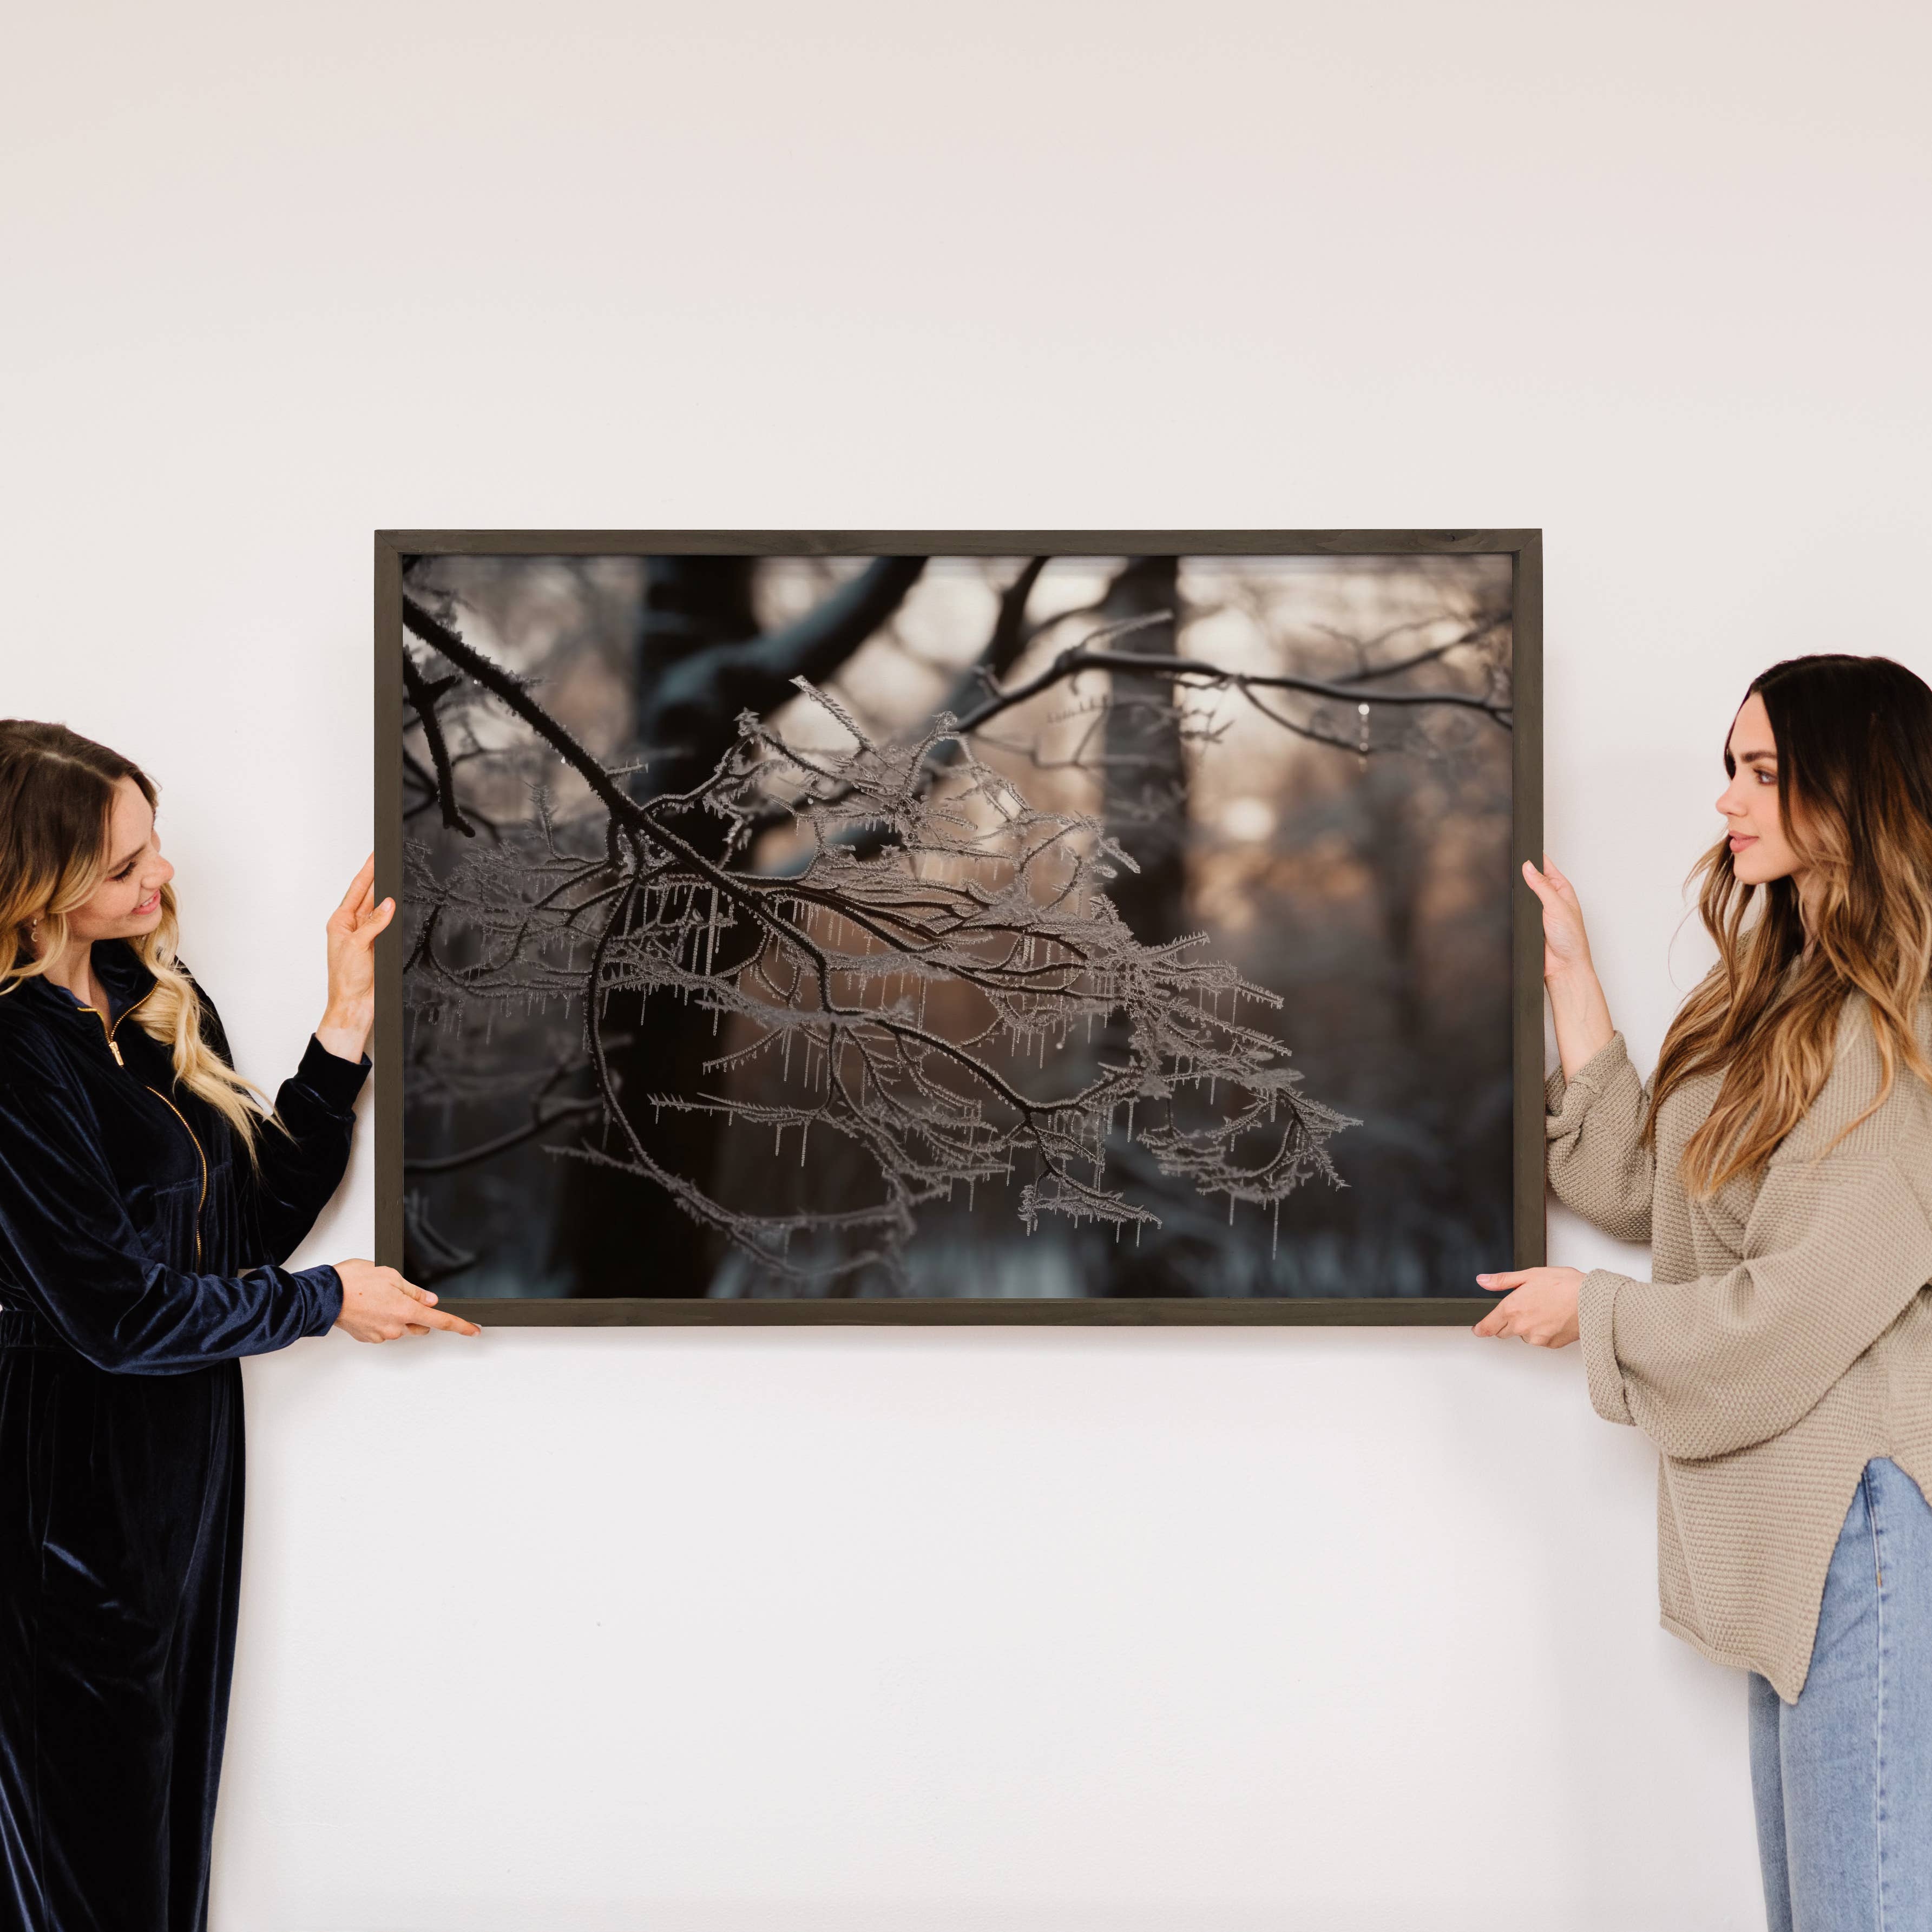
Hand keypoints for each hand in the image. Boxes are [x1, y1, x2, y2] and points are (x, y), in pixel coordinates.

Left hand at [316, 855, 394, 1063]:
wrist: (355, 1006)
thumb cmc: (346, 980)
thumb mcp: (358, 946)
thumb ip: (374, 923)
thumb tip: (388, 904)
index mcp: (341, 922)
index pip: (357, 890)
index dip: (367, 872)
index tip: (375, 856)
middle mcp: (353, 927)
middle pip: (369, 895)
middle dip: (379, 878)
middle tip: (388, 859)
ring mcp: (368, 936)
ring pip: (381, 909)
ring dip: (388, 896)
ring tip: (396, 877)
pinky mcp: (380, 946)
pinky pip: (390, 925)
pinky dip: (395, 915)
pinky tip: (401, 906)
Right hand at [332, 1259, 481, 1342]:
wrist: (324, 1296)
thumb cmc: (353, 1282)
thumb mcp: (391, 1276)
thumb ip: (414, 1291)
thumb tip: (430, 1300)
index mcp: (405, 1311)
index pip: (441, 1320)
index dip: (460, 1326)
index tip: (473, 1331)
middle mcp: (395, 1327)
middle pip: (420, 1325)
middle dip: (418, 1314)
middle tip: (401, 1296)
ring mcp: (381, 1335)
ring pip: (400, 1327)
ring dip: (397, 1315)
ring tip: (379, 1298)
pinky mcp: (368, 1337)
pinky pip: (384, 1330)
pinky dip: (382, 1320)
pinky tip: (370, 1307)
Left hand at [1472, 1266, 1582, 1347]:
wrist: (1592, 1301)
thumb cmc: (1565, 1285)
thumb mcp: (1529, 1275)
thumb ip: (1502, 1281)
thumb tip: (1483, 1281)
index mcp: (1512, 1309)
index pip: (1488, 1327)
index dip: (1481, 1328)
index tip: (1478, 1329)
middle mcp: (1522, 1327)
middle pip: (1504, 1332)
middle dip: (1507, 1323)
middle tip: (1522, 1308)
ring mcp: (1537, 1338)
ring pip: (1524, 1336)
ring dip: (1527, 1327)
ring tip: (1544, 1309)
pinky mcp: (1551, 1344)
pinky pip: (1541, 1340)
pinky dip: (1543, 1331)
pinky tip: (1553, 1318)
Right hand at [1520, 853, 1594, 983]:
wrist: (1563, 967)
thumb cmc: (1571, 939)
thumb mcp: (1557, 906)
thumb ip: (1541, 886)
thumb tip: (1528, 867)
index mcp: (1561, 889)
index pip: (1545, 866)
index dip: (1534, 857)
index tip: (1521, 849)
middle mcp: (1549, 898)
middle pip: (1531, 878)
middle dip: (1521, 873)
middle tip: (1509, 865)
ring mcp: (1537, 911)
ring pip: (1521, 895)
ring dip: (1516, 893)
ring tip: (1507, 885)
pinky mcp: (1527, 923)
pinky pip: (1516, 911)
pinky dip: (1512, 908)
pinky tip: (1507, 905)